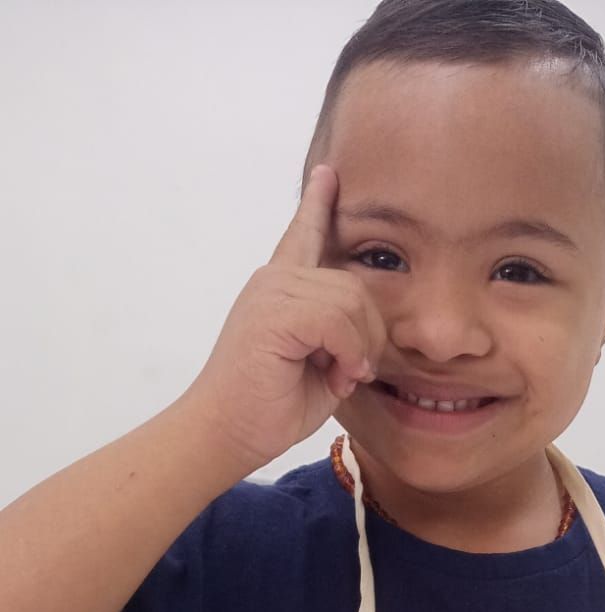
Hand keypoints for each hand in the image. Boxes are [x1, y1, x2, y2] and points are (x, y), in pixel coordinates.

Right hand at [184, 163, 385, 471]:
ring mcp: (271, 291)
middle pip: (354, 285)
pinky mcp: (273, 311)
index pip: (303, 236)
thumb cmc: (268, 409)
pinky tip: (335, 374)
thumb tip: (368, 334)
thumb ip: (341, 337)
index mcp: (281, 290)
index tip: (329, 175)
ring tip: (339, 376)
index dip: (318, 205)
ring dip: (357, 348)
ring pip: (350, 302)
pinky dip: (347, 353)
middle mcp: (274, 280)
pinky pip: (336, 320)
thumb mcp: (319, 367)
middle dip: (368, 334)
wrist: (225, 433)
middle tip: (350, 372)